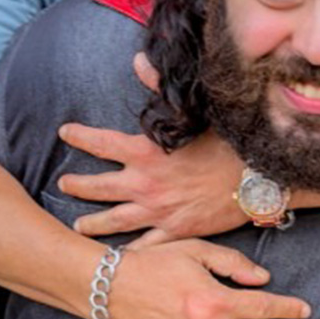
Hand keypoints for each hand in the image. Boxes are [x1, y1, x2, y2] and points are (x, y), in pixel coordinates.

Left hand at [57, 54, 246, 239]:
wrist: (257, 177)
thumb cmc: (227, 141)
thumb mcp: (192, 111)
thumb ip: (160, 86)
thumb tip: (139, 60)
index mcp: (146, 152)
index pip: (101, 143)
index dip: (80, 136)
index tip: (65, 133)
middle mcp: (145, 184)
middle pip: (98, 187)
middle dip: (78, 186)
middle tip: (63, 185)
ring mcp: (159, 211)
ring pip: (115, 221)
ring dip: (93, 224)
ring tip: (79, 227)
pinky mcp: (175, 232)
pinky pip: (145, 245)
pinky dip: (130, 252)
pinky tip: (118, 258)